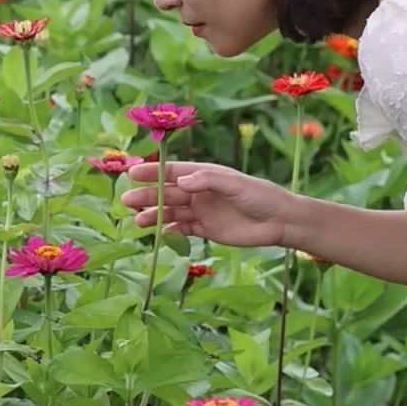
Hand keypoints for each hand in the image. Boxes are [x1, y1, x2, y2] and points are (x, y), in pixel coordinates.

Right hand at [119, 161, 292, 248]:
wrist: (279, 221)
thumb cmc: (260, 195)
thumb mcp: (235, 184)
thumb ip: (208, 180)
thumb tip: (181, 181)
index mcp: (205, 175)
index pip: (174, 172)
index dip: (153, 172)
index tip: (134, 173)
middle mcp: (200, 192)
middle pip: (168, 192)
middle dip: (147, 195)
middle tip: (127, 199)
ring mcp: (202, 211)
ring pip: (171, 212)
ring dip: (154, 215)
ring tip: (138, 221)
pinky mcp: (206, 230)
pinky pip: (182, 229)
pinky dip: (169, 231)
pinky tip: (157, 233)